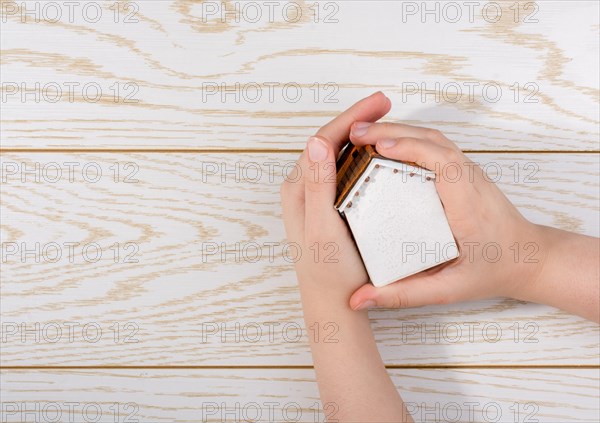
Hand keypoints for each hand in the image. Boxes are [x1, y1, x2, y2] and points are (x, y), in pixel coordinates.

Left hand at [280, 92, 390, 302]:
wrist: (333, 303)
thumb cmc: (329, 272)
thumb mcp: (323, 229)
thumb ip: (317, 186)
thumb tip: (315, 142)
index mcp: (297, 189)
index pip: (323, 140)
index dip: (351, 117)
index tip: (379, 101)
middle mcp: (302, 188)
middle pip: (329, 142)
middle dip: (357, 119)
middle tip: (385, 103)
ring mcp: (315, 197)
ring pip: (337, 154)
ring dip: (359, 135)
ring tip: (384, 120)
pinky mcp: (328, 206)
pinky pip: (343, 171)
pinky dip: (361, 156)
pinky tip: (378, 153)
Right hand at [347, 122, 545, 309]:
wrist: (528, 258)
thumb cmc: (494, 270)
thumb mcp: (448, 290)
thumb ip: (404, 295)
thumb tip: (359, 299)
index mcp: (469, 204)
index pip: (442, 161)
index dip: (409, 147)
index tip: (377, 146)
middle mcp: (471, 180)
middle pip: (433, 140)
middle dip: (392, 131)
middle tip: (355, 134)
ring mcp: (469, 171)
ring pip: (434, 138)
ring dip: (398, 130)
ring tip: (362, 135)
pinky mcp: (464, 171)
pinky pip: (436, 146)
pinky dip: (409, 138)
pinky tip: (386, 145)